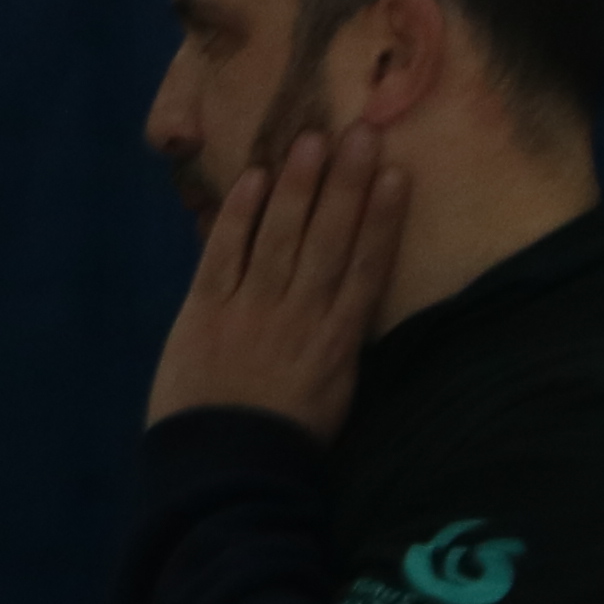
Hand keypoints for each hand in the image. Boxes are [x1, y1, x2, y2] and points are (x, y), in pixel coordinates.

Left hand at [146, 129, 406, 441]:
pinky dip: (238, 216)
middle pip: (328, 239)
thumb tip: (349, 300)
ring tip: (313, 140)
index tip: (399, 175)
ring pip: (281, 238)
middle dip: (346, 184)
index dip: (383, 219)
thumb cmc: (282, 440)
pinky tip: (253, 179)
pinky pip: (223, 255)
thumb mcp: (332, 395)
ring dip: (298, 186)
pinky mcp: (204, 314)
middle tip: (360, 132)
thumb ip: (339, 343)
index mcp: (338, 342)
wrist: (222, 471)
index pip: (367, 268)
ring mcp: (251, 312)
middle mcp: (300, 317)